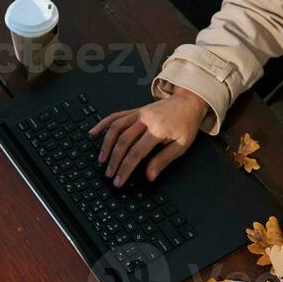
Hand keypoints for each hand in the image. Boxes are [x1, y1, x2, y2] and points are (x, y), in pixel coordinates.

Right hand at [87, 86, 207, 186]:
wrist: (188, 101)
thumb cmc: (186, 123)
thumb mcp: (181, 145)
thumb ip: (163, 160)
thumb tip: (149, 176)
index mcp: (158, 129)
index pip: (136, 152)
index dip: (125, 168)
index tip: (119, 180)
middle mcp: (145, 120)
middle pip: (123, 141)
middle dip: (114, 160)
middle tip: (109, 174)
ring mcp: (138, 113)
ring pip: (116, 128)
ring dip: (106, 144)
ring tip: (102, 159)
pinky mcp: (135, 111)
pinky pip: (116, 116)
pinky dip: (103, 124)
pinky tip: (94, 132)